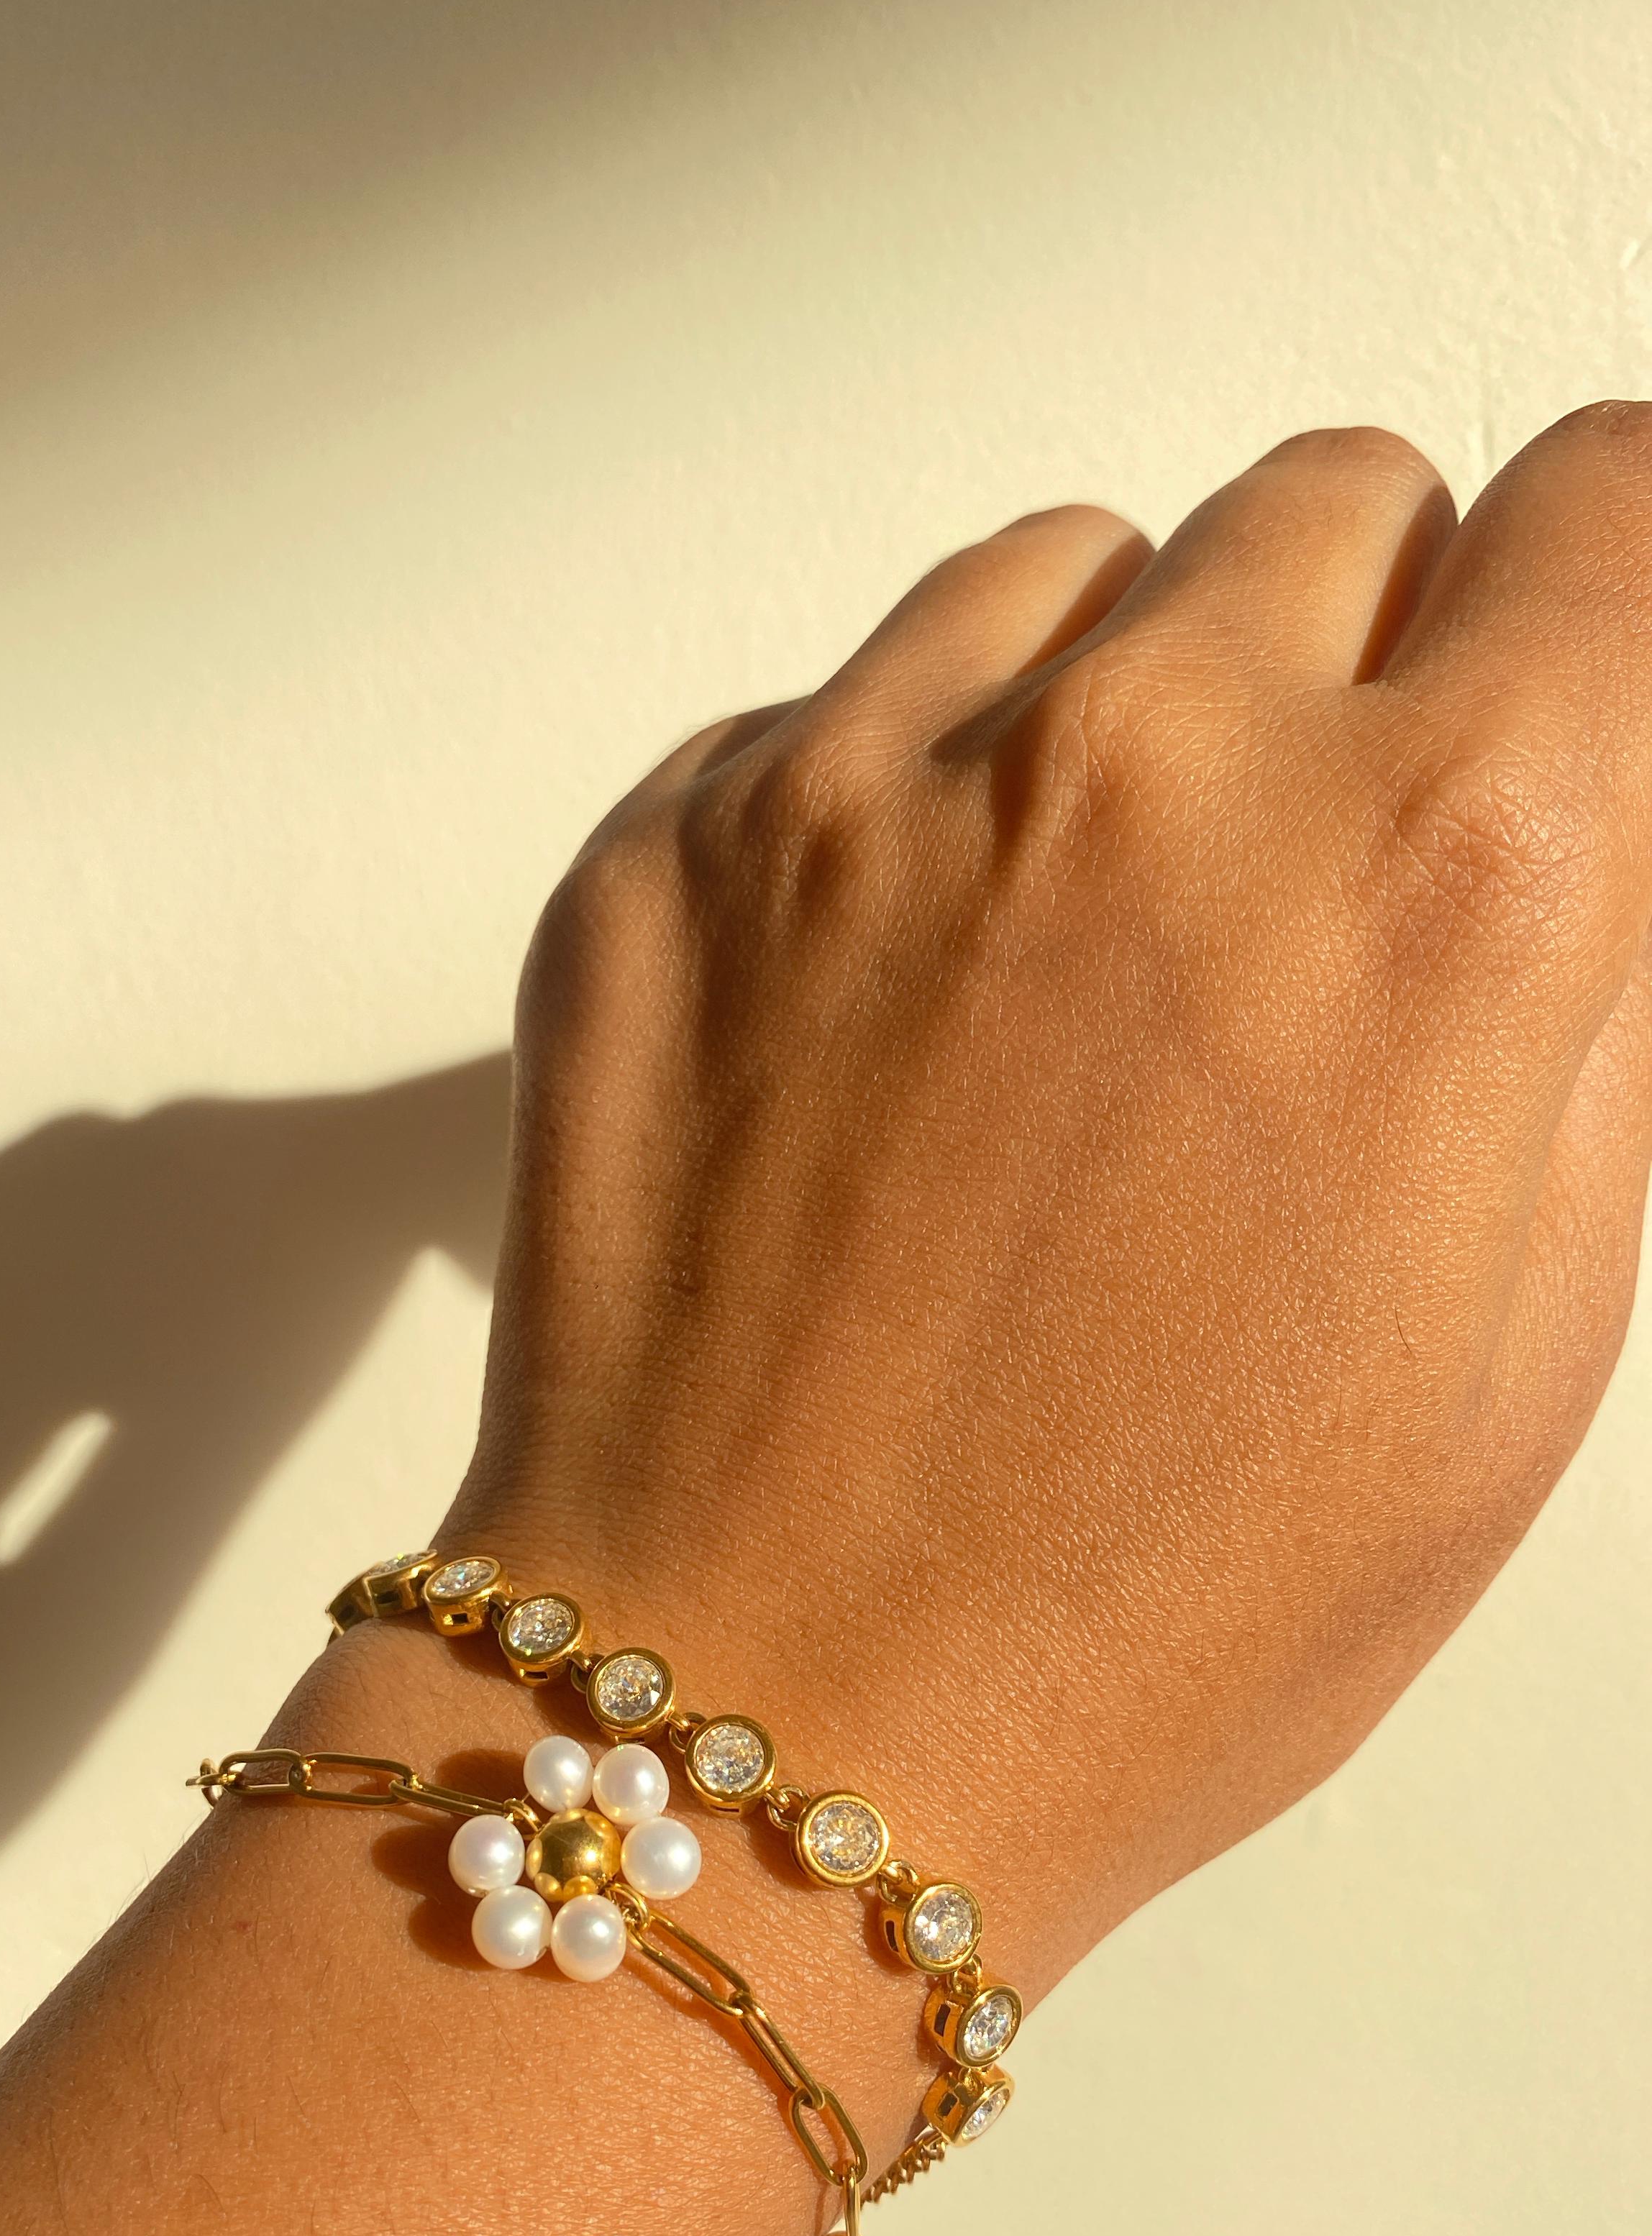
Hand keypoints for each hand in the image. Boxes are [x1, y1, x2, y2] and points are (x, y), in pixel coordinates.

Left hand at [446, 414, 1651, 1986]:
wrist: (770, 1725)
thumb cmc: (1151, 1611)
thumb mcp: (1524, 1342)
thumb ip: (1589, 1009)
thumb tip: (1584, 819)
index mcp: (1450, 879)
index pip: (1604, 512)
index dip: (1590, 598)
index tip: (1544, 669)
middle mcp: (1162, 766)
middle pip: (1331, 510)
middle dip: (1353, 657)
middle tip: (1298, 882)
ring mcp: (881, 783)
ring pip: (1077, 570)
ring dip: (1118, 706)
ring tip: (1079, 958)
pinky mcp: (676, 845)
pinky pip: (846, 698)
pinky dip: (899, 798)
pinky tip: (897, 1015)